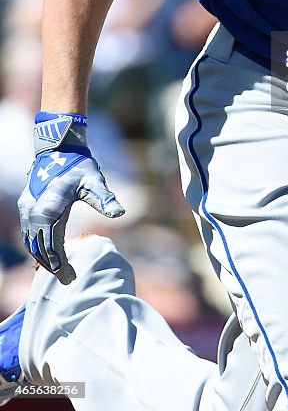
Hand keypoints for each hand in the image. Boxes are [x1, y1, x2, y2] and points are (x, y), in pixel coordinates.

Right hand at [18, 114, 123, 283]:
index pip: (52, 248)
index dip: (60, 266)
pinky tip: (46, 252)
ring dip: (42, 258)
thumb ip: (105, 199)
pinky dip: (35, 246)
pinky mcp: (25, 204)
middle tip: (66, 279)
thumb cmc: (80, 165)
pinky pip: (27, 233)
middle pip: (39, 249)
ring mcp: (27, 209)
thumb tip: (120, 213)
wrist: (58, 148)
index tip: (71, 278)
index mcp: (50, 210)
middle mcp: (34, 212)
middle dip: (52, 267)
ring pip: (30, 243)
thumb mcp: (94, 181)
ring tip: (58, 270)